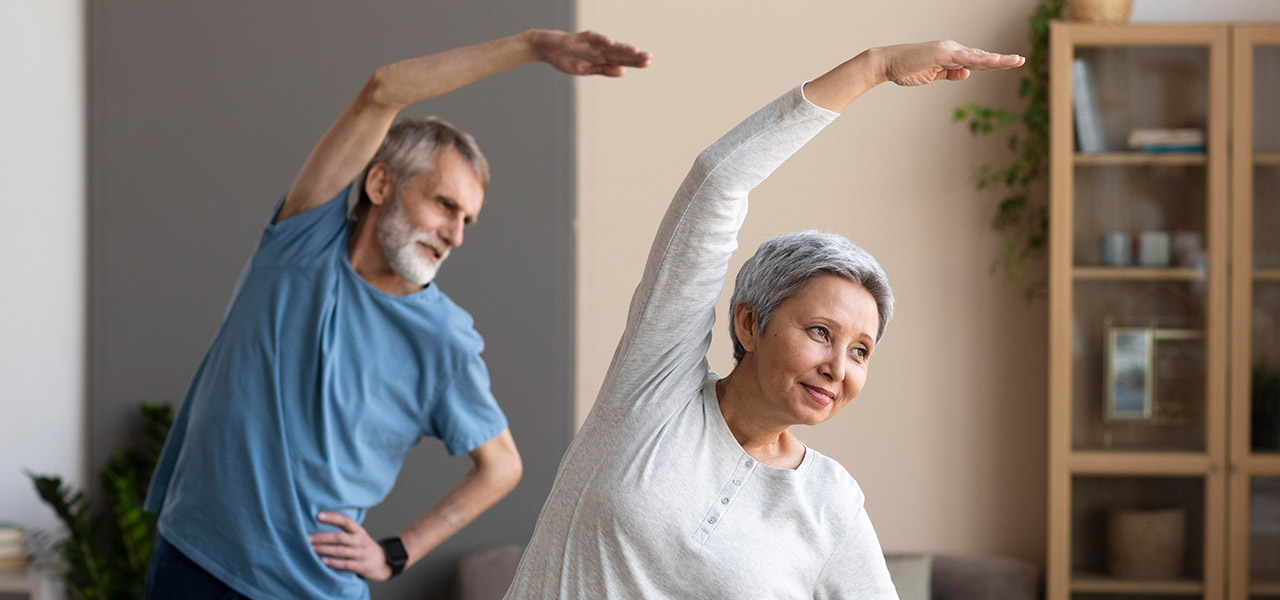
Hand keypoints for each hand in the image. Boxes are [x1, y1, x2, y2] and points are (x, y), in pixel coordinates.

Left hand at [309, 511, 393, 580]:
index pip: (346, 521)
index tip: (318, 515)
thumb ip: (345, 532)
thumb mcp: (359, 537)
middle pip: (339, 537)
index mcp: (359, 531)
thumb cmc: (365, 548)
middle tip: (307, 538)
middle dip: (321, 537)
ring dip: (324, 550)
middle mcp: (361, 541)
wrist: (385, 563)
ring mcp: (362, 554)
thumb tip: (321, 527)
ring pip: (340, 551)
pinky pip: (345, 564)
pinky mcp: (362, 566)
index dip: (332, 517)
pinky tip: (322, 561)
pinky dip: (333, 563)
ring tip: (310, 549)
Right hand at [528, 29, 650, 76]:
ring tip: (636, 51)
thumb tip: (624, 72)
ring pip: (610, 45)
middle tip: (649, 58)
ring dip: (622, 48)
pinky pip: (592, 38)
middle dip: (633, 56)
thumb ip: (604, 70)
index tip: (648, 63)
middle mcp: (599, 49)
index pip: (621, 60)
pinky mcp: (580, 38)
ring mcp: (591, 43)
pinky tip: (611, 42)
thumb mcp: (586, 70)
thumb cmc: (567, 58)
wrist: (547, 49)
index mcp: (601, 58)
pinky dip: (601, 39)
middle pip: (619, 53)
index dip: (634, 62)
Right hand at [875, 40, 1023, 86]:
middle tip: (1020, 60)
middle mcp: (952, 50)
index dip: (993, 63)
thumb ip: (950, 74)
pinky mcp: (942, 53)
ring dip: (996, 59)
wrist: (888, 63)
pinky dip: (979, 59)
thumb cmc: (907, 69)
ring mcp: (948, 50)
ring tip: (1014, 61)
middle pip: (981, 57)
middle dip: (1001, 60)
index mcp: (951, 56)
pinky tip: (992, 61)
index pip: (976, 61)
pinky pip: (964, 57)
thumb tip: (968, 74)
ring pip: (977, 56)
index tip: (1009, 64)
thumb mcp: (932, 76)